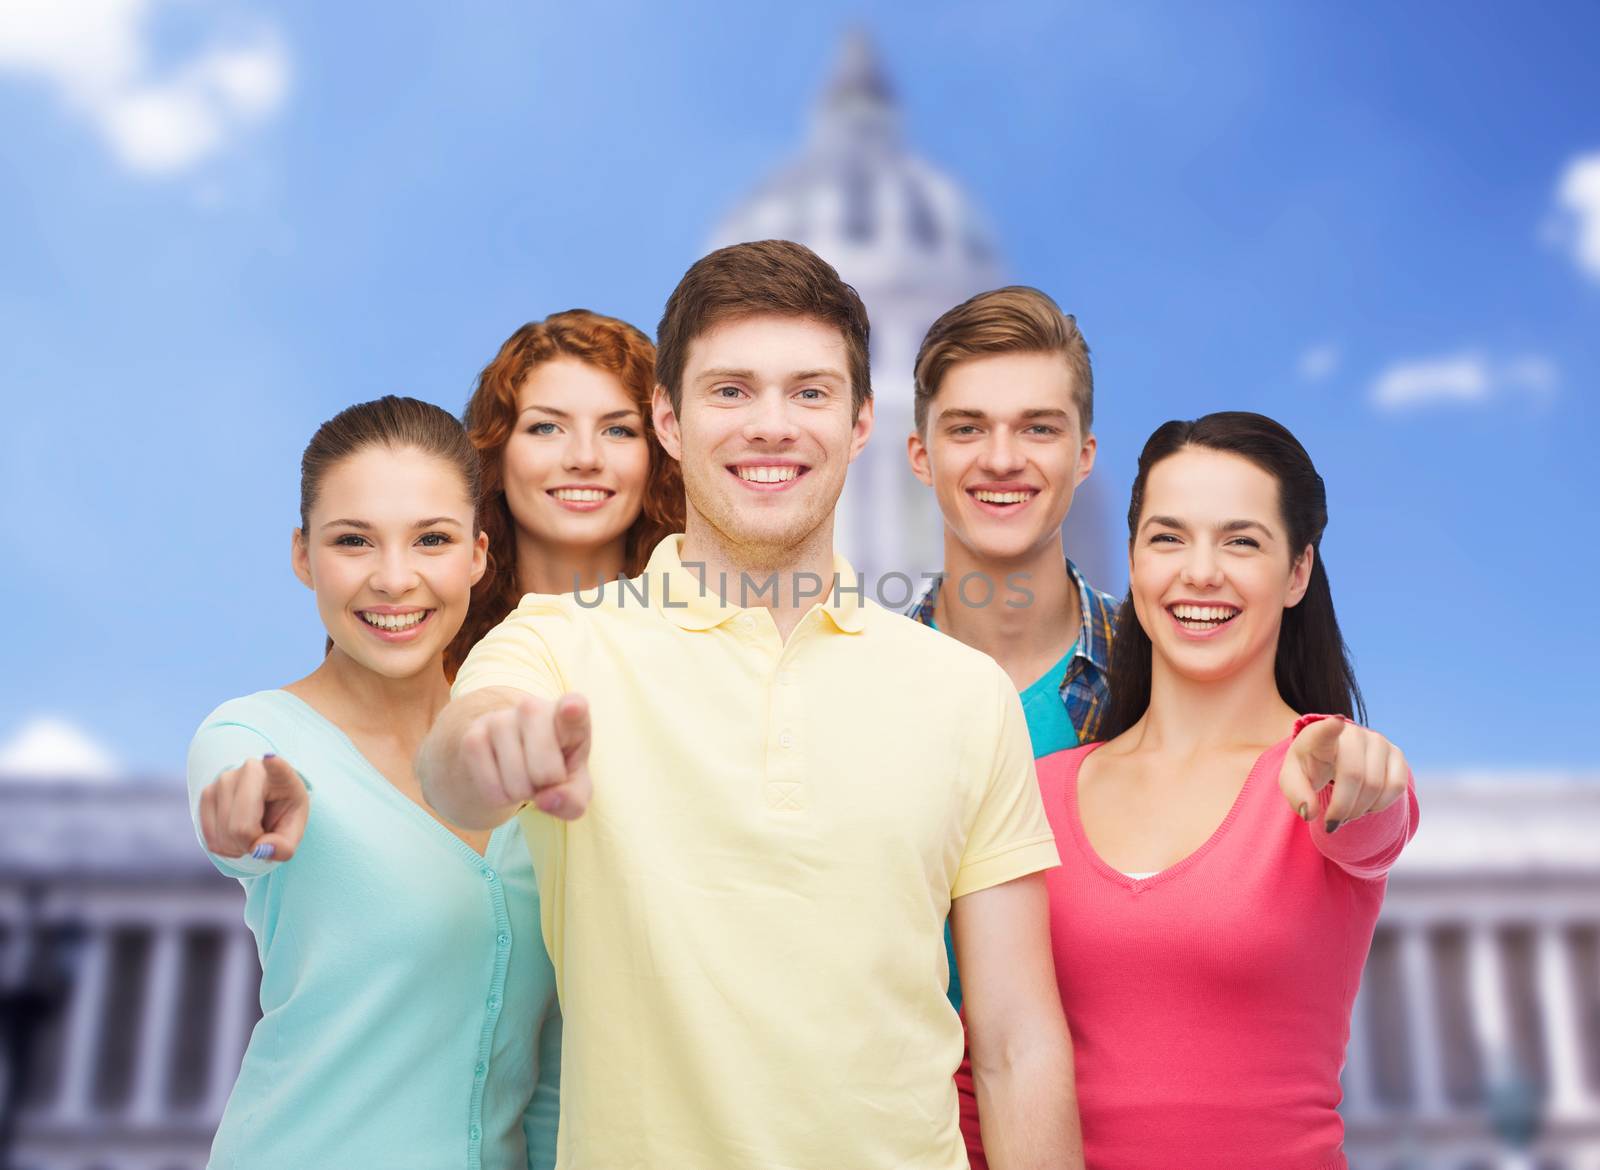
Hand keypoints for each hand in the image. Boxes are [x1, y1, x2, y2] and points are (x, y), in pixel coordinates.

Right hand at [198, 754, 310, 860]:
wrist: (264, 802)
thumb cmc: (282, 813)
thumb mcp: (293, 830)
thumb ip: (284, 846)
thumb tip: (259, 850)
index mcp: (280, 776)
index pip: (277, 768)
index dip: (274, 765)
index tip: (271, 758)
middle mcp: (249, 772)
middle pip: (241, 828)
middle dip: (252, 844)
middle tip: (262, 836)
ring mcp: (223, 780)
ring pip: (223, 836)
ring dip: (238, 847)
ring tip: (251, 832)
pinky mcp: (206, 793)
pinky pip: (210, 838)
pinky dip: (225, 847)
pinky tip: (236, 835)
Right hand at [458, 693, 591, 820]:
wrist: (509, 760)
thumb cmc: (553, 769)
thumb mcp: (574, 787)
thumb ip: (573, 799)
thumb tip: (546, 800)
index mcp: (568, 714)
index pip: (574, 706)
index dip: (573, 710)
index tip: (572, 709)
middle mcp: (533, 708)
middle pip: (545, 770)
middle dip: (546, 786)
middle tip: (544, 774)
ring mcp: (500, 720)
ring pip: (517, 782)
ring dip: (522, 793)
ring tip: (523, 775)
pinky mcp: (473, 737)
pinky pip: (491, 788)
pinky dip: (501, 797)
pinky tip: (503, 779)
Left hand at [1279, 717, 1408, 833]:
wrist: (1331, 759)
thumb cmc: (1310, 769)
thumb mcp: (1293, 781)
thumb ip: (1297, 796)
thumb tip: (1310, 813)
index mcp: (1319, 735)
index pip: (1327, 728)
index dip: (1333, 727)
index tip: (1337, 722)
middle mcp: (1353, 733)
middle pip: (1354, 776)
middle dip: (1342, 807)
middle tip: (1332, 821)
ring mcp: (1378, 741)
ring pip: (1377, 785)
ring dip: (1360, 809)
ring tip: (1346, 812)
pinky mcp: (1396, 754)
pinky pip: (1396, 786)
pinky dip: (1380, 805)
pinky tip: (1366, 805)